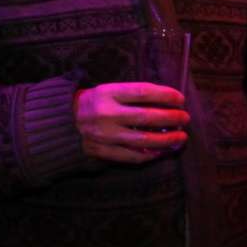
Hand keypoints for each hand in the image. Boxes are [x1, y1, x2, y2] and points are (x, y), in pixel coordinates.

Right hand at [74, 82, 188, 163]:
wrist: (61, 122)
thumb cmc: (92, 102)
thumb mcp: (107, 90)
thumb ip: (132, 94)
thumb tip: (166, 101)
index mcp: (107, 93)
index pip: (143, 92)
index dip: (165, 95)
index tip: (180, 98)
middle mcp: (106, 114)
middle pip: (147, 117)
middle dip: (171, 118)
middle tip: (185, 118)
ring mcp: (104, 135)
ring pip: (143, 140)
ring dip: (167, 140)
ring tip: (181, 137)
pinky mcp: (103, 152)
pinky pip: (132, 157)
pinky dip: (151, 155)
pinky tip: (163, 151)